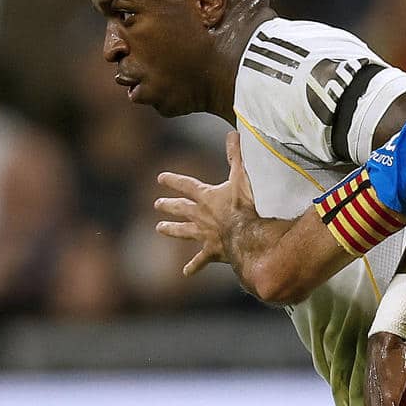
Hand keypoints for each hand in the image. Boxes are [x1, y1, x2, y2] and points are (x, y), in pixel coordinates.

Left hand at [156, 130, 255, 275]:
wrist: (247, 236)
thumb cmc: (245, 205)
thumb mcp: (242, 176)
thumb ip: (237, 155)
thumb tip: (233, 132)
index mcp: (206, 197)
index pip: (186, 185)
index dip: (173, 180)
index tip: (160, 178)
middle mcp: (201, 216)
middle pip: (181, 208)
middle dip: (169, 205)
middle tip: (157, 204)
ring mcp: (205, 235)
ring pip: (184, 232)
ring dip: (172, 230)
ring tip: (159, 229)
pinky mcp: (212, 251)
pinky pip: (200, 260)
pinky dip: (193, 266)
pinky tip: (185, 273)